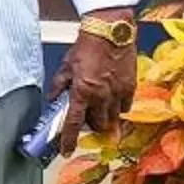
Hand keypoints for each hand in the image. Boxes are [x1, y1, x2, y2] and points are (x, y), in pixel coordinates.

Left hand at [51, 16, 138, 152]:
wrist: (110, 32)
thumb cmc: (86, 47)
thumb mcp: (65, 66)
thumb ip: (58, 86)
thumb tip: (53, 100)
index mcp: (82, 92)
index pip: (73, 123)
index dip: (69, 140)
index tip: (66, 151)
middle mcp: (101, 96)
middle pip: (97, 126)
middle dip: (90, 127)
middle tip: (85, 117)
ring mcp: (118, 93)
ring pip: (113, 120)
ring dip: (104, 119)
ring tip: (98, 108)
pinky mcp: (131, 87)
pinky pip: (126, 108)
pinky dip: (118, 108)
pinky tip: (112, 100)